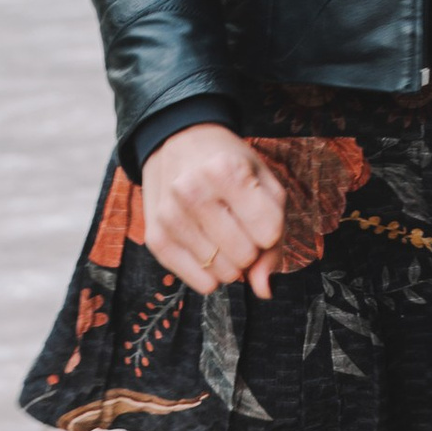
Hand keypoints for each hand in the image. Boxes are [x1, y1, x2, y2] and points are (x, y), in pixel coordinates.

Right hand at [139, 125, 289, 295]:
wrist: (179, 141)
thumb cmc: (230, 164)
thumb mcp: (264, 183)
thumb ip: (276, 236)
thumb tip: (263, 289)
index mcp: (226, 170)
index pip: (269, 232)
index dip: (271, 229)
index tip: (258, 213)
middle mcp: (192, 192)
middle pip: (245, 257)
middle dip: (251, 247)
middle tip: (239, 224)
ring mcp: (170, 217)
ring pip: (223, 274)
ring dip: (230, 260)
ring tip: (221, 230)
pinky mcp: (155, 238)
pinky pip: (200, 283)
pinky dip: (211, 273)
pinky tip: (206, 245)